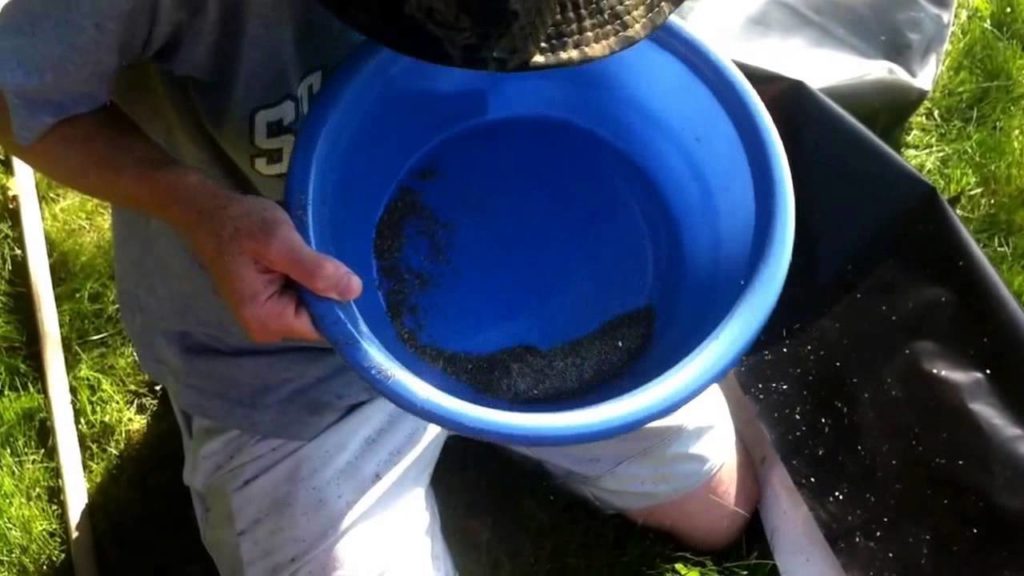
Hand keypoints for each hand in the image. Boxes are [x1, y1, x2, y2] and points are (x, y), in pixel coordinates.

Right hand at [183, 192, 362, 342]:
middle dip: (331, 290)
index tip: (355, 276)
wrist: (210, 213)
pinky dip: (312, 278)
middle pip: (321, 318)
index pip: (325, 327)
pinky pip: (305, 296)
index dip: (343, 303)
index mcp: (268, 321)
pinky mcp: (271, 301)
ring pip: (315, 305)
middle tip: (336, 257)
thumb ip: (314, 269)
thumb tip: (353, 291)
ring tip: (324, 254)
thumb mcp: (279, 241)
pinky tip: (312, 257)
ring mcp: (269, 316)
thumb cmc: (239, 225)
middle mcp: (268, 327)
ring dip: (322, 281)